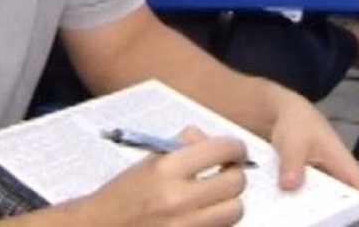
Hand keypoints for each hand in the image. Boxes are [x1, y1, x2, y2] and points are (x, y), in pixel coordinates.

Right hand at [74, 134, 247, 225]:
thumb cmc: (123, 195)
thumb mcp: (150, 160)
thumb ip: (184, 145)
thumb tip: (211, 141)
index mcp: (166, 169)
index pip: (223, 150)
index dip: (235, 148)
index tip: (234, 150)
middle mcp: (178, 199)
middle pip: (236, 183)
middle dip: (233, 175)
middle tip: (224, 173)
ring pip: (235, 211)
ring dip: (228, 202)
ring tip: (212, 198)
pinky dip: (216, 222)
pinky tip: (201, 215)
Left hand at [266, 90, 358, 225]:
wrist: (276, 113)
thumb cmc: (295, 121)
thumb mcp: (293, 139)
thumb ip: (292, 161)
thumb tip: (290, 185)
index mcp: (344, 166)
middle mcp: (336, 180)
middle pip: (350, 209)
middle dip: (347, 222)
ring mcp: (320, 187)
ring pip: (327, 210)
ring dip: (321, 219)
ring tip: (310, 224)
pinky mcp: (303, 190)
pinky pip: (306, 207)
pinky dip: (301, 214)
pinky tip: (289, 218)